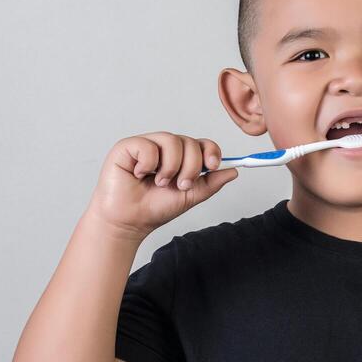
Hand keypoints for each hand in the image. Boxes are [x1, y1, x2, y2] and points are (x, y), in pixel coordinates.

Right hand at [85, 132, 238, 240]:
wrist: (129, 222)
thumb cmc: (154, 208)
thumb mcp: (190, 197)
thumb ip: (211, 183)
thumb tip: (233, 171)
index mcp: (180, 158)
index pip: (201, 144)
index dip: (210, 151)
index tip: (212, 166)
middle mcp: (164, 148)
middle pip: (189, 142)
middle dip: (190, 167)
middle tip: (180, 185)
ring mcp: (147, 145)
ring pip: (171, 140)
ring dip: (170, 167)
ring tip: (159, 183)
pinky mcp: (127, 146)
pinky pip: (147, 145)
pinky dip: (148, 164)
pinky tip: (139, 175)